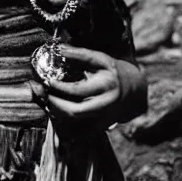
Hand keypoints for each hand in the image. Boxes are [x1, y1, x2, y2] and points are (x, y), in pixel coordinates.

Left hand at [31, 45, 146, 130]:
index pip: (78, 90)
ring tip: (49, 103)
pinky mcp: (102, 126)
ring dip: (59, 114)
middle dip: (56, 106)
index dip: (60, 87)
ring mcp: (104, 117)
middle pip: (76, 112)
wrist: (136, 90)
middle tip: (45, 96)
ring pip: (77, 123)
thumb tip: (60, 49)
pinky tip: (59, 115)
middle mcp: (105, 104)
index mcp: (105, 85)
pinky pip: (82, 132)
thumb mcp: (101, 59)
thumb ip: (81, 55)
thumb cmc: (115, 71)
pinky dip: (68, 127)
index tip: (48, 82)